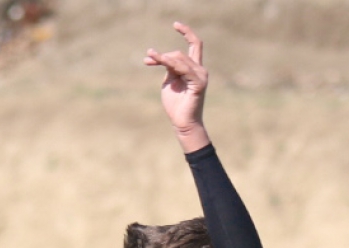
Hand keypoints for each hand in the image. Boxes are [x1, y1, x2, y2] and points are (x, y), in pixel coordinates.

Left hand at [145, 22, 210, 151]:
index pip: (194, 44)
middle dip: (162, 56)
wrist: (181, 123)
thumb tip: (163, 57)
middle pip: (180, 53)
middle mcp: (200, 69)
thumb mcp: (169, 81)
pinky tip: (159, 61)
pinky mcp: (198, 83)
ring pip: (180, 59)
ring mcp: (200, 76)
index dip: (187, 32)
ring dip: (162, 58)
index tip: (175, 24)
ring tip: (149, 59)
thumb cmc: (175, 104)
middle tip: (147, 59)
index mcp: (194, 68)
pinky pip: (182, 69)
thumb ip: (169, 68)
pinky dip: (169, 63)